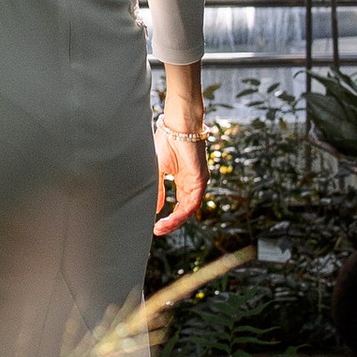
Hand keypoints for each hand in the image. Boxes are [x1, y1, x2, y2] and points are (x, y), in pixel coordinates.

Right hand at [154, 115, 205, 233]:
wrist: (177, 125)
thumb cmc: (166, 140)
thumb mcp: (158, 169)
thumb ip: (158, 189)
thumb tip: (156, 208)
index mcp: (182, 179)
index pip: (178, 204)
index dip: (168, 216)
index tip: (155, 225)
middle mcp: (191, 182)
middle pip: (184, 209)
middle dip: (171, 223)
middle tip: (157, 231)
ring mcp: (197, 182)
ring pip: (189, 209)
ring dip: (175, 221)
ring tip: (161, 228)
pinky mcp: (201, 179)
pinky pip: (193, 202)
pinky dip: (181, 213)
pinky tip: (169, 219)